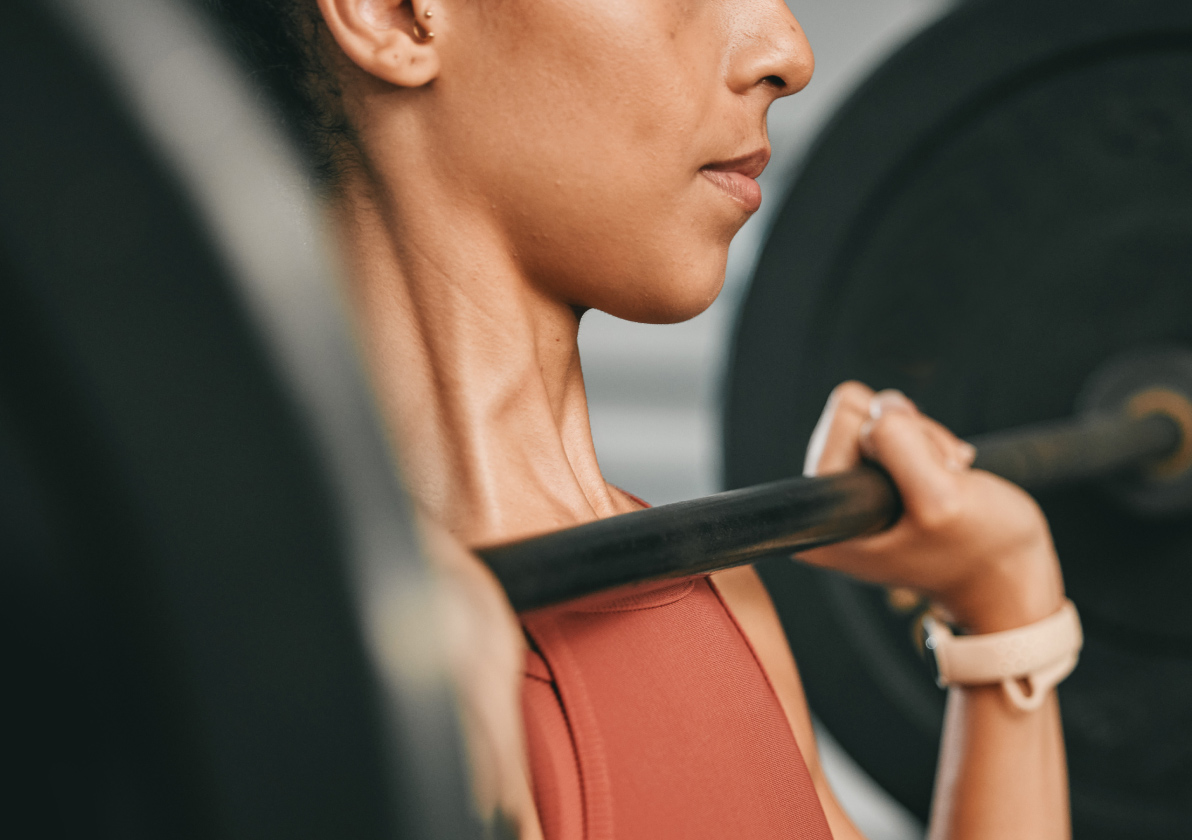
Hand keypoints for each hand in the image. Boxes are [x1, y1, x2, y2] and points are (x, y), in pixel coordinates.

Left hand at [799, 382, 1065, 632]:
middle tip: (939, 485)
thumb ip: (901, 444)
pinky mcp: (874, 479)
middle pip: (860, 416)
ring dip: (926, 445)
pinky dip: (930, 448)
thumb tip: (881, 405)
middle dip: (912, 441)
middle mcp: (825, 505)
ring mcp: (849, 491)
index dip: (899, 441)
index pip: (845, 422)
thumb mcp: (941, 499)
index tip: (921, 489)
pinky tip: (944, 480)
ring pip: (881, 419)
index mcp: (822, 521)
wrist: (1008, 578)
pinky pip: (896, 429)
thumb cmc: (981, 551)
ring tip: (944, 486)